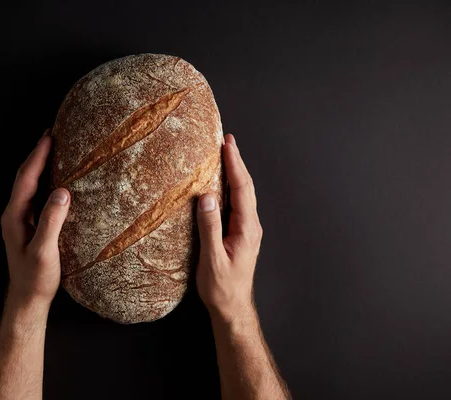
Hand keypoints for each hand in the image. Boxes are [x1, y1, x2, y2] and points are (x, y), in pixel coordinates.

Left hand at [0, 129, 70, 304]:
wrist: (28, 299)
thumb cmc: (36, 278)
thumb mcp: (45, 251)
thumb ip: (52, 221)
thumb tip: (62, 192)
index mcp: (14, 216)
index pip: (26, 179)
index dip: (37, 156)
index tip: (49, 136)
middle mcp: (14, 214)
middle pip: (24, 177)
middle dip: (36, 154)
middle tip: (51, 134)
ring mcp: (20, 220)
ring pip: (28, 185)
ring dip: (39, 165)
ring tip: (53, 149)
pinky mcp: (28, 226)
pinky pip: (35, 195)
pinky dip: (44, 180)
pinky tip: (55, 178)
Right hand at [196, 133, 262, 324]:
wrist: (233, 308)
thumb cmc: (222, 288)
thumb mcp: (212, 259)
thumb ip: (210, 227)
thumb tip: (206, 196)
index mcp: (246, 229)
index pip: (242, 189)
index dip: (235, 164)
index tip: (228, 144)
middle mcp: (250, 226)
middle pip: (245, 187)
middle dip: (237, 162)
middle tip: (227, 140)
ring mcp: (247, 230)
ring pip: (242, 194)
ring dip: (235, 173)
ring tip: (225, 155)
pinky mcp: (240, 234)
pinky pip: (237, 204)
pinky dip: (231, 187)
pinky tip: (221, 183)